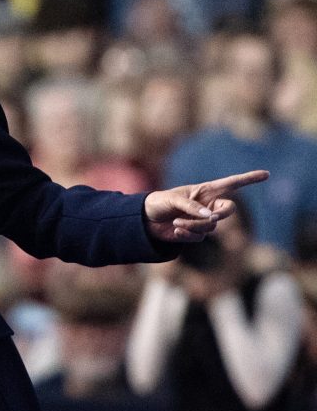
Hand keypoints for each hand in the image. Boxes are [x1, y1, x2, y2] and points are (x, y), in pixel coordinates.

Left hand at [144, 170, 268, 242]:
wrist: (145, 220)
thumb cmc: (158, 202)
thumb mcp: (172, 199)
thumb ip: (191, 206)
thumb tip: (210, 218)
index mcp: (205, 191)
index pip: (231, 184)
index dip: (248, 179)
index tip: (266, 174)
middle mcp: (208, 205)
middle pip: (228, 210)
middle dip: (221, 214)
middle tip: (210, 218)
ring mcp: (203, 220)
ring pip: (211, 226)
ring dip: (194, 225)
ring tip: (176, 222)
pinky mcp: (196, 233)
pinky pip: (200, 236)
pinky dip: (188, 234)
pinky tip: (175, 230)